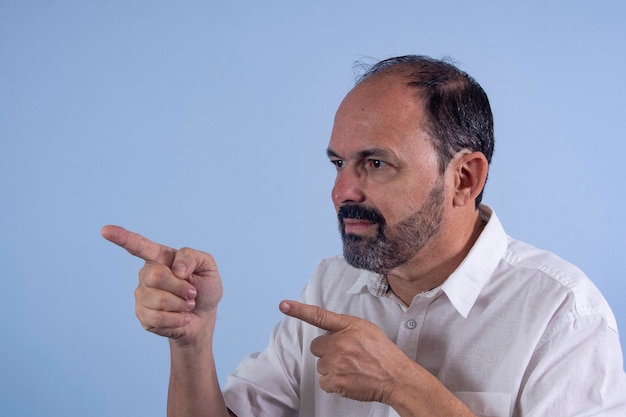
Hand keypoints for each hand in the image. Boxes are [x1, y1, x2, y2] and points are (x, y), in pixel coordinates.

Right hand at [101, 225, 222, 344]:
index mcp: (161, 257)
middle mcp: (147, 274)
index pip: (139, 245)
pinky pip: (158, 318)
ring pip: (158, 299)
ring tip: (188, 305)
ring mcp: (142, 294)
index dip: (122, 238)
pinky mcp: (142, 315)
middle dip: (180, 287)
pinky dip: (177, 319)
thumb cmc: (204, 287)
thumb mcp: (207, 266)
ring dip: (181, 305)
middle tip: (192, 293)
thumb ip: (192, 258)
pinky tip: (182, 317)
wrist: (204, 316)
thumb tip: (175, 269)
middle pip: (156, 275)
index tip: (105, 230)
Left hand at [279, 300, 413, 403]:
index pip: (319, 315)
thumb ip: (345, 327)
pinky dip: (334, 384)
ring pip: (321, 366)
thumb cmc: (382, 353)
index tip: (283, 305)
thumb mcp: (366, 329)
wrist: (395, 377)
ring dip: (332, 368)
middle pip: (317, 347)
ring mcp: (336, 362)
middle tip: (347, 356)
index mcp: (347, 326)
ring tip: (353, 368)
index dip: (299, 310)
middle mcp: (339, 342)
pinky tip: (350, 379)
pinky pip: (324, 382)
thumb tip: (330, 333)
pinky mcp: (336, 381)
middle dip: (327, 352)